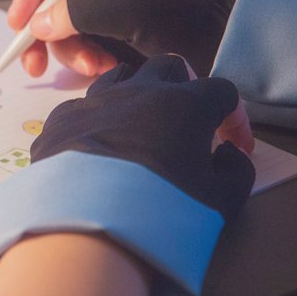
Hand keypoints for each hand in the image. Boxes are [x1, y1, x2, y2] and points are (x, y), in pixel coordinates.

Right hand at [7, 0, 238, 77]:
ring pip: (69, 32)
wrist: (240, 47)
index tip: (19, 26)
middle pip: (52, 5)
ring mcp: (114, 9)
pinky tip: (109, 72)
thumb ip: (83, 11)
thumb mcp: (138, 11)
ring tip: (99, 70)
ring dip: (75, 55)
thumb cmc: (195, 20)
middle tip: (40, 67)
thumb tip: (39, 23)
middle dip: (50, 36)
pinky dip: (90, 63)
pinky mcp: (123, 36)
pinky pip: (89, 48)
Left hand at [33, 54, 254, 220]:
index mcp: (185, 105)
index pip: (221, 91)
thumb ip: (236, 171)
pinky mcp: (60, 120)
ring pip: (120, 77)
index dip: (234, 117)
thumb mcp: (221, 200)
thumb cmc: (163, 212)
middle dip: (184, 88)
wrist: (87, 228)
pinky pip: (82, 106)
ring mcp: (94, 102)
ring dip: (136, 94)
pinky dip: (96, 119)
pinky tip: (96, 144)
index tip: (234, 146)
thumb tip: (228, 154)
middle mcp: (139, 92)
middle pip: (169, 68)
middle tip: (186, 122)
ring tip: (140, 124)